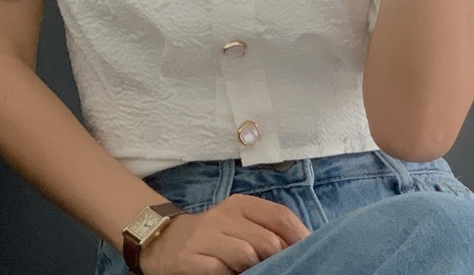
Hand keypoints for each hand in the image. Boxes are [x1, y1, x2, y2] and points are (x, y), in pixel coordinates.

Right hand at [139, 193, 310, 274]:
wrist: (164, 241)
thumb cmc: (213, 236)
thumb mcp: (239, 223)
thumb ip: (267, 229)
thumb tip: (304, 245)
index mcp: (240, 204)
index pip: (280, 216)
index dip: (299, 237)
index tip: (309, 254)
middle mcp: (223, 216)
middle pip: (268, 239)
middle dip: (277, 259)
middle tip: (276, 268)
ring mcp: (206, 237)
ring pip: (247, 255)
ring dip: (253, 269)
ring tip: (249, 271)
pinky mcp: (191, 259)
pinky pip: (221, 271)